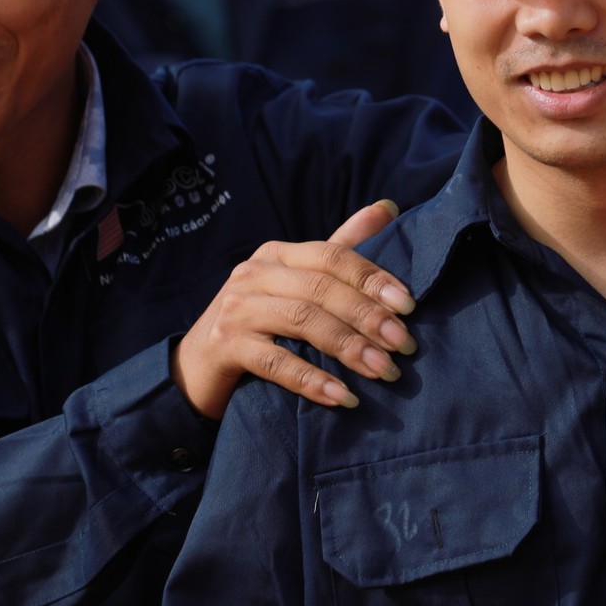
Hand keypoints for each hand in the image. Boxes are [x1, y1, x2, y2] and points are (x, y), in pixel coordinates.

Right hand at [173, 201, 416, 419]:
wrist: (196, 368)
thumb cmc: (260, 322)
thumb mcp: (297, 281)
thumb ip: (342, 247)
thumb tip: (389, 207)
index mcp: (278, 253)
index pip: (333, 256)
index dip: (373, 278)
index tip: (410, 306)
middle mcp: (255, 273)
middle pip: (322, 288)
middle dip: (369, 317)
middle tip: (406, 346)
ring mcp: (237, 308)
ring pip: (303, 321)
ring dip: (350, 348)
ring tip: (385, 372)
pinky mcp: (225, 345)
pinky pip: (277, 362)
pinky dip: (313, 380)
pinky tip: (344, 397)